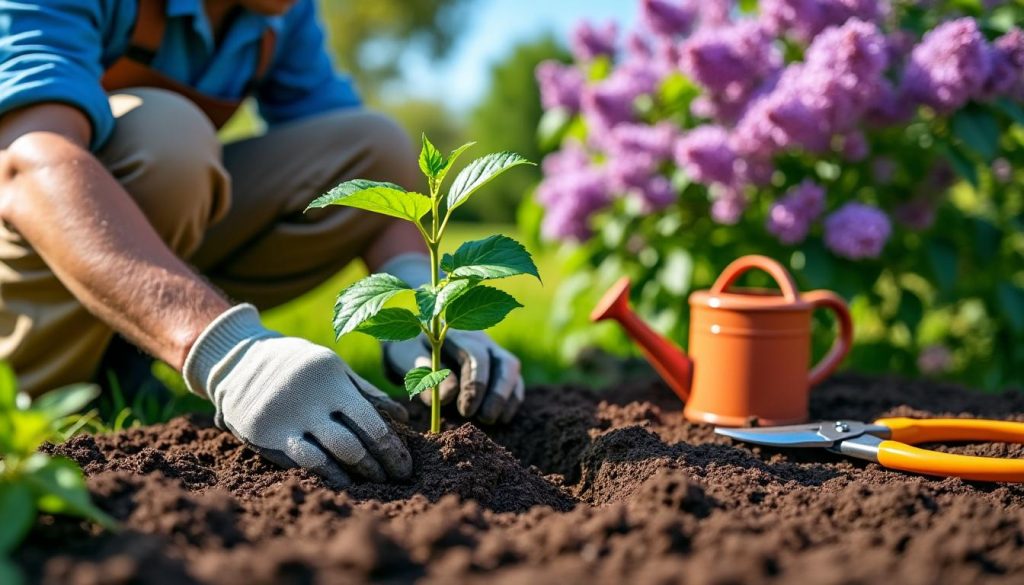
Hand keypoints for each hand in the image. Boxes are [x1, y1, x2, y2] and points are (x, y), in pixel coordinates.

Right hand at [183, 305, 411, 486]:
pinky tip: (345, 483)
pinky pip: (306, 461)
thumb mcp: (332, 367)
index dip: (391, 447)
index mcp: (333, 379)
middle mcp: (314, 399)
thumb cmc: (298, 365)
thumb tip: (402, 417)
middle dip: (381, 464)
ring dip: (360, 473)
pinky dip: (330, 475)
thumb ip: (366, 391)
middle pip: (356, 441)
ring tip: (375, 482)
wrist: (239, 359)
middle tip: (398, 477)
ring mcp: (290, 418)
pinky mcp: (269, 434)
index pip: (371, 420)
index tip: (405, 464)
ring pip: (334, 453)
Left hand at [382, 330, 523, 423]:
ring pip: (512, 369)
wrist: (411, 343)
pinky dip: (512, 400)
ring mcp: (493, 351)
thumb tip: (449, 395)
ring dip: (505, 397)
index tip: (463, 409)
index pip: (475, 355)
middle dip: (494, 393)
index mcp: (457, 333)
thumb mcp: (405, 358)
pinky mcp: (498, 367)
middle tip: (479, 417)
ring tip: (491, 419)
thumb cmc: (407, 351)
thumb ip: (424, 375)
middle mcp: (481, 339)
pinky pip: (515, 381)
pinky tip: (501, 418)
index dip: (474, 383)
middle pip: (503, 363)